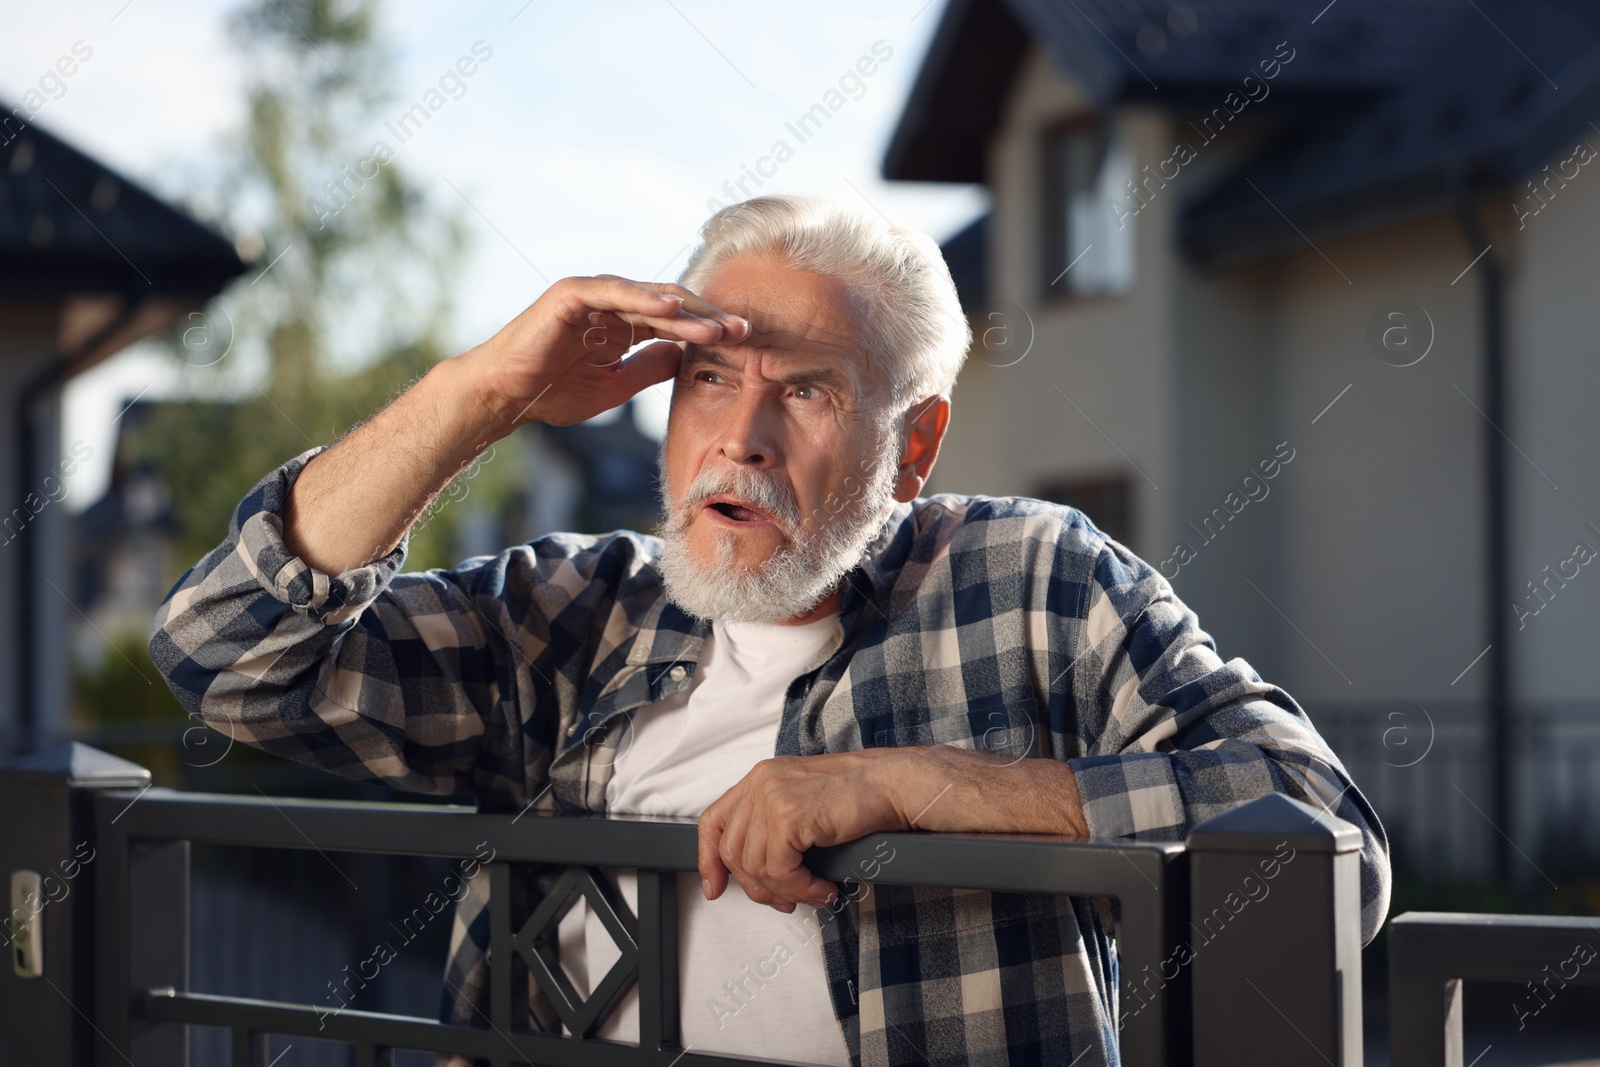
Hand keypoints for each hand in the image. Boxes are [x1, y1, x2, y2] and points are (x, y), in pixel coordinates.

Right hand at [466, 274, 750, 427]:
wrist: (506, 397)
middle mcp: (612, 303)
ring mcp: (592, 294)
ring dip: (687, 312)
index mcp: (624, 324)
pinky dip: (643, 298)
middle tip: (744, 332)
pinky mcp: (572, 293)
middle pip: (672, 305)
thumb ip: (650, 368)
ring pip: (650, 297)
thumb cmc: (553, 392)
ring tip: (719, 327)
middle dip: (709, 319)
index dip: (709, 332)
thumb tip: (686, 358)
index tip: (744, 346)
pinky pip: (614, 291)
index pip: (676, 323)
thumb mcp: (616, 387)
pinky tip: (672, 309)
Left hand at [697, 751, 907, 912]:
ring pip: (756, 865)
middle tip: (785, 900)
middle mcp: (761, 782)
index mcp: (760, 778)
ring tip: (813, 894)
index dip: (709, 859)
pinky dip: (801, 888)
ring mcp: (772, 796)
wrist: (893, 785)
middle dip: (757, 887)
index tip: (715, 887)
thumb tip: (756, 872)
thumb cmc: (859, 796)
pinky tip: (823, 889)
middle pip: (733, 851)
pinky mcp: (789, 815)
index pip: (714, 820)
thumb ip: (774, 826)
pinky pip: (780, 870)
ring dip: (786, 890)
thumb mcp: (803, 803)